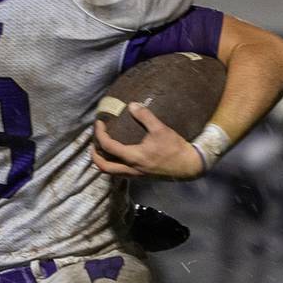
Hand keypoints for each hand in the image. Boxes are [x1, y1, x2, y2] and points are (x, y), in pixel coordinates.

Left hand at [91, 103, 205, 179]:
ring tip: (102, 149)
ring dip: (103, 161)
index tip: (99, 123)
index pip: (108, 146)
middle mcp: (131, 169)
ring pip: (110, 172)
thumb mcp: (161, 129)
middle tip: (94, 142)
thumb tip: (132, 105)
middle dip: (94, 155)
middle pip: (103, 166)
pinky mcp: (140, 176)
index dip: (100, 134)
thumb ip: (145, 117)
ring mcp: (135, 175)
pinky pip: (120, 173)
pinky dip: (113, 164)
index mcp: (133, 157)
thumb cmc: (175, 148)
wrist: (188, 166)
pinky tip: (117, 155)